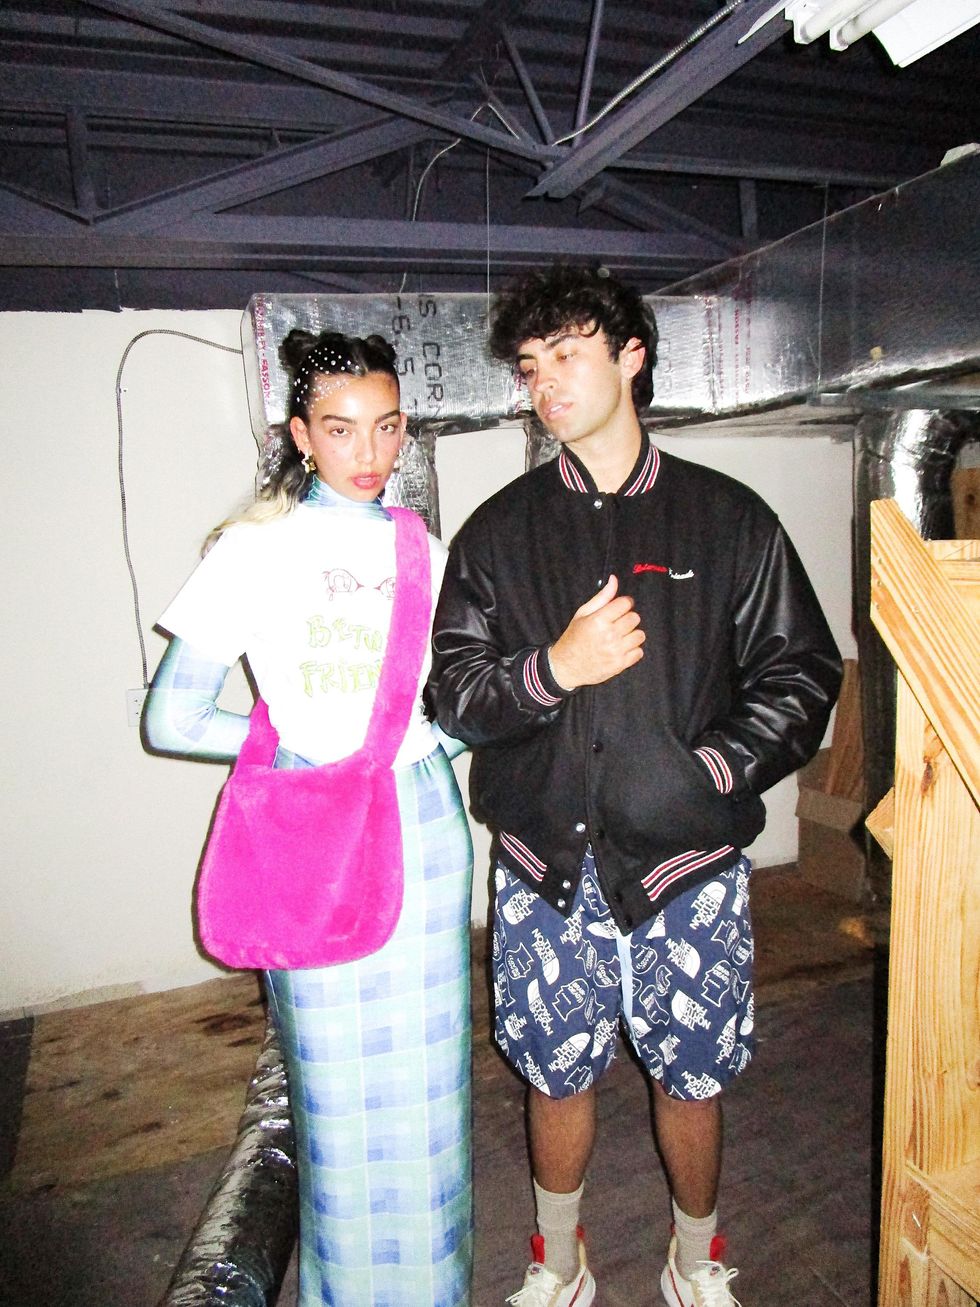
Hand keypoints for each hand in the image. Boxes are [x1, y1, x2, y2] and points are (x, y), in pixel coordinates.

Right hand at [547, 575, 644, 690]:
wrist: (566, 667)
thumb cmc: (574, 638)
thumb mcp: (582, 614)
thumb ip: (602, 597)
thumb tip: (614, 579)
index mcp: (599, 620)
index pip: (626, 603)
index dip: (624, 604)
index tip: (619, 608)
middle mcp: (609, 635)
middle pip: (635, 618)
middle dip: (627, 619)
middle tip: (617, 624)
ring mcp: (616, 651)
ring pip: (640, 635)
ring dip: (632, 635)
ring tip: (620, 637)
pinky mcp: (620, 665)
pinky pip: (639, 652)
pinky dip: (633, 650)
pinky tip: (621, 649)